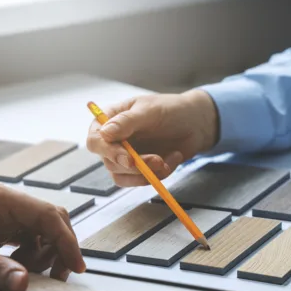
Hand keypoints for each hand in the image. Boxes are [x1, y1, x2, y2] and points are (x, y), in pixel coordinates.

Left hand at [0, 178, 84, 290]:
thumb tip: (24, 283)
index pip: (46, 214)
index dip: (66, 241)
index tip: (75, 266)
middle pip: (47, 221)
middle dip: (57, 249)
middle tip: (57, 278)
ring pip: (38, 232)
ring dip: (42, 255)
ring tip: (27, 275)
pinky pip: (22, 239)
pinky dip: (27, 257)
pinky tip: (15, 269)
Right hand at [87, 91, 218, 186]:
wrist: (195, 123)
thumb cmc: (170, 109)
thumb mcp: (149, 110)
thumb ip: (127, 121)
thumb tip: (104, 133)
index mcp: (110, 121)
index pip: (95, 141)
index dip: (108, 152)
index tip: (127, 158)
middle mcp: (114, 141)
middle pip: (109, 163)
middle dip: (135, 165)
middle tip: (157, 160)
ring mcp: (126, 157)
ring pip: (123, 177)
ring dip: (146, 173)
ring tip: (166, 160)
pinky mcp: (140, 169)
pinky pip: (143, 180)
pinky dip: (160, 174)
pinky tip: (173, 157)